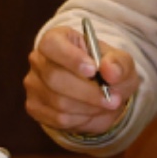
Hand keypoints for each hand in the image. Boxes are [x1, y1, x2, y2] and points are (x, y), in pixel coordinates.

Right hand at [23, 25, 139, 137]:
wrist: (104, 92)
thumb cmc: (109, 70)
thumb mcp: (122, 62)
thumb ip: (119, 63)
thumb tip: (109, 69)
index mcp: (57, 39)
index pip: (52, 44)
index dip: (71, 58)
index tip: (94, 70)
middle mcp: (39, 60)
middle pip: (54, 77)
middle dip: (88, 91)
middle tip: (113, 99)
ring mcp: (34, 84)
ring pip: (58, 101)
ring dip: (88, 107)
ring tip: (107, 105)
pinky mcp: (34, 107)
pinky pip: (57, 117)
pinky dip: (81, 118)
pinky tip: (92, 111)